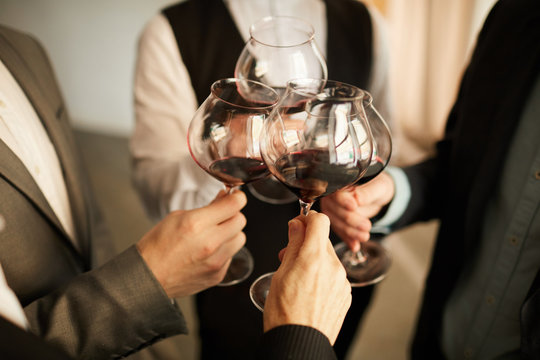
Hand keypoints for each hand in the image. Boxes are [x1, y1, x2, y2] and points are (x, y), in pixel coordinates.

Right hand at [136, 190, 246, 297]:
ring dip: (231, 233)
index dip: (237, 198)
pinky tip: (208, 252)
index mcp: (197, 224)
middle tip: (221, 216)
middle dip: (233, 215)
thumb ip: (206, 208)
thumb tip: (225, 199)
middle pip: (241, 220)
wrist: (148, 278)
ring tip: (215, 235)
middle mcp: (210, 243)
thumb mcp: (177, 217)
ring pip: (240, 238)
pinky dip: (224, 251)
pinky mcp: (218, 274)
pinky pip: (231, 255)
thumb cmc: (157, 246)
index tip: (235, 197)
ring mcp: (216, 261)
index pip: (234, 205)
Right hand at [264, 211, 351, 344]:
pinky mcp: (345, 294)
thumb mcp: (281, 274)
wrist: (298, 344)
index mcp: (314, 258)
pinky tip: (308, 290)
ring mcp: (342, 282)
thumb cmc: (284, 314)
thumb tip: (297, 226)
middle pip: (322, 240)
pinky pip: (334, 275)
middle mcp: (333, 267)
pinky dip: (322, 276)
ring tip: (296, 277)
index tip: (297, 225)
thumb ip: (293, 245)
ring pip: (328, 258)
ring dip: (314, 260)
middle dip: (306, 242)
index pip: (320, 221)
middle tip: (288, 255)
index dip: (306, 219)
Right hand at [321, 172, 393, 251]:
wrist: (378, 196)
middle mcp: (331, 198)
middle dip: (351, 221)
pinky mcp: (337, 223)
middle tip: (366, 226)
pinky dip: (348, 240)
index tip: (354, 206)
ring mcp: (332, 211)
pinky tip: (355, 246)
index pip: (336, 194)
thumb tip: (357, 198)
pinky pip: (340, 233)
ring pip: (336, 224)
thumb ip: (368, 192)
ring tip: (365, 236)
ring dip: (350, 233)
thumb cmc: (377, 187)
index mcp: (340, 184)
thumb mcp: (378, 187)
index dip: (343, 201)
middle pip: (335, 211)